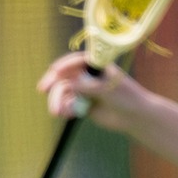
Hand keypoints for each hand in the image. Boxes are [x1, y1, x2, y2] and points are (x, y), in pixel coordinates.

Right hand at [36, 52, 152, 134]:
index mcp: (95, 65)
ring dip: (58, 100)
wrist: (134, 116)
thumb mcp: (107, 88)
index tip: (54, 71)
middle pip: (65, 76)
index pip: (76, 61)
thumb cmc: (126, 96)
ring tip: (57, 112)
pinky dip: (64, 109)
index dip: (64, 65)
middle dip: (54, 83)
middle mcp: (87, 75)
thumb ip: (88, 85)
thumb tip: (70, 83)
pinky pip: (67, 105)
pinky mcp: (82, 104)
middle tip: (43, 89)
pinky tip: (65, 114)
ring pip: (64, 92)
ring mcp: (84, 90)